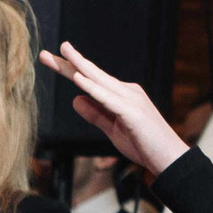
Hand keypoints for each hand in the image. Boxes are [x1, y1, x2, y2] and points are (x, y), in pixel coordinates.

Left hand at [38, 43, 188, 176]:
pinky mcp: (133, 112)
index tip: (49, 60)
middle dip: (68, 62)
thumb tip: (75, 99)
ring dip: (80, 66)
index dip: (69, 69)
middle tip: (43, 54)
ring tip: (63, 53)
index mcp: (121, 94)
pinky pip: (108, 98)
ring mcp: (130, 99)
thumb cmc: (143, 144)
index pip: (91, 79)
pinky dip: (93, 88)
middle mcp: (126, 91)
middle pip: (91, 74)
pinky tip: (79, 80)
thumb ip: (95, 114)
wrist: (169, 159)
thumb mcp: (111, 129)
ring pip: (99, 80)